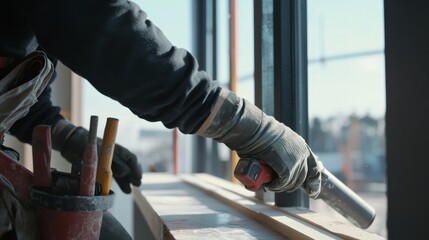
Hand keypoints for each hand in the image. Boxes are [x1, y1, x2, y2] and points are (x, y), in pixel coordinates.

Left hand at [52, 119, 142, 193]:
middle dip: (132, 176)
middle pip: (127, 166)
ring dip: (125, 181)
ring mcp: (107, 162)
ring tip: (129, 191)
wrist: (71, 143)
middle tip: (137, 184)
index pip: (130, 159)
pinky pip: (111, 176)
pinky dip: (117, 183)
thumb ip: (114, 162)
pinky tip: (122, 189)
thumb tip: (125, 173)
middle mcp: (114, 156)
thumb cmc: (86, 143)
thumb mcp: (101, 152)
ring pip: (120, 173)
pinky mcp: (100, 168)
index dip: (135, 168)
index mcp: (116, 150)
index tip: (138, 177)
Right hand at [197, 89, 322, 196]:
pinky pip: (282, 184)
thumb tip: (276, 166)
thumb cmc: (260, 132)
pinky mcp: (287, 169)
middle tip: (278, 186)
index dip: (314, 182)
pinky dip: (274, 186)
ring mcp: (297, 162)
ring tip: (268, 182)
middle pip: (302, 179)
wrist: (255, 129)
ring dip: (279, 186)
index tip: (312, 191)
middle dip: (290, 186)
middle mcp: (303, 154)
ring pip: (291, 183)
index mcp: (302, 146)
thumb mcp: (277, 141)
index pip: (315, 168)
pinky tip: (267, 182)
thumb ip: (282, 153)